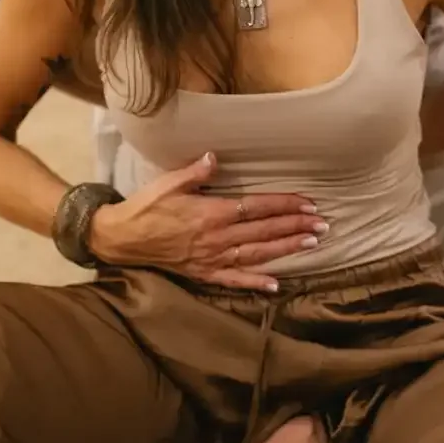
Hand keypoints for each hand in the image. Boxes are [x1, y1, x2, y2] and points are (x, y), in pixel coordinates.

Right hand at [89, 152, 327, 291]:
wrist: (120, 238)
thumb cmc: (145, 207)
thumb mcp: (169, 183)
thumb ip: (196, 172)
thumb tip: (216, 157)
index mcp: (212, 213)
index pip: (257, 208)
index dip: (284, 205)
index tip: (308, 202)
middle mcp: (217, 238)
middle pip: (264, 232)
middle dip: (295, 227)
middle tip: (323, 224)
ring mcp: (211, 258)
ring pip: (257, 254)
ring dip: (286, 249)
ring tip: (312, 244)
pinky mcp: (203, 274)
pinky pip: (234, 280)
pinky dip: (256, 282)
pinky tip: (277, 285)